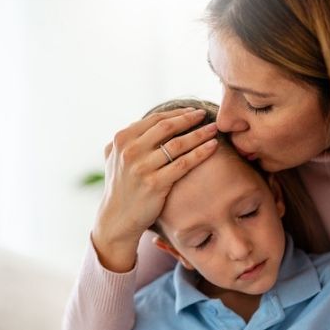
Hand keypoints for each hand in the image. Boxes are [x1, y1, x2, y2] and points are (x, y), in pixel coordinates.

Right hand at [92, 108, 218, 271]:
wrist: (118, 218)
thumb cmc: (121, 187)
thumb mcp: (115, 158)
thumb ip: (128, 139)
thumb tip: (148, 122)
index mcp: (121, 139)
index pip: (154, 119)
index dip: (177, 113)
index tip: (193, 111)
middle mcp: (130, 151)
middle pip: (167, 127)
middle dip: (190, 119)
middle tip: (206, 115)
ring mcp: (141, 167)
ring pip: (178, 144)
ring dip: (199, 134)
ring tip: (214, 130)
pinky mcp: (154, 184)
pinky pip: (183, 164)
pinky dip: (200, 153)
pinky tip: (212, 147)